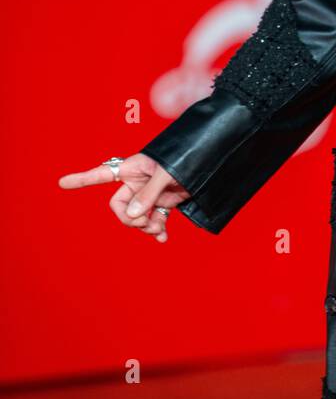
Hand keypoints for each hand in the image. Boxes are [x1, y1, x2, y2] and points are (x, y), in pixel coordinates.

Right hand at [58, 154, 190, 242]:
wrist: (210, 161)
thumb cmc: (187, 160)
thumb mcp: (167, 175)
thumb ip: (149, 194)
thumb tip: (132, 215)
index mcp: (132, 168)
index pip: (102, 174)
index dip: (81, 180)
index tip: (62, 183)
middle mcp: (137, 181)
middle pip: (120, 207)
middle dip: (131, 219)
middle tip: (147, 222)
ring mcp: (149, 193)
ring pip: (136, 217)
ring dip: (145, 227)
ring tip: (159, 230)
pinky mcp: (163, 202)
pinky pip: (153, 220)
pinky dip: (157, 229)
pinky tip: (163, 238)